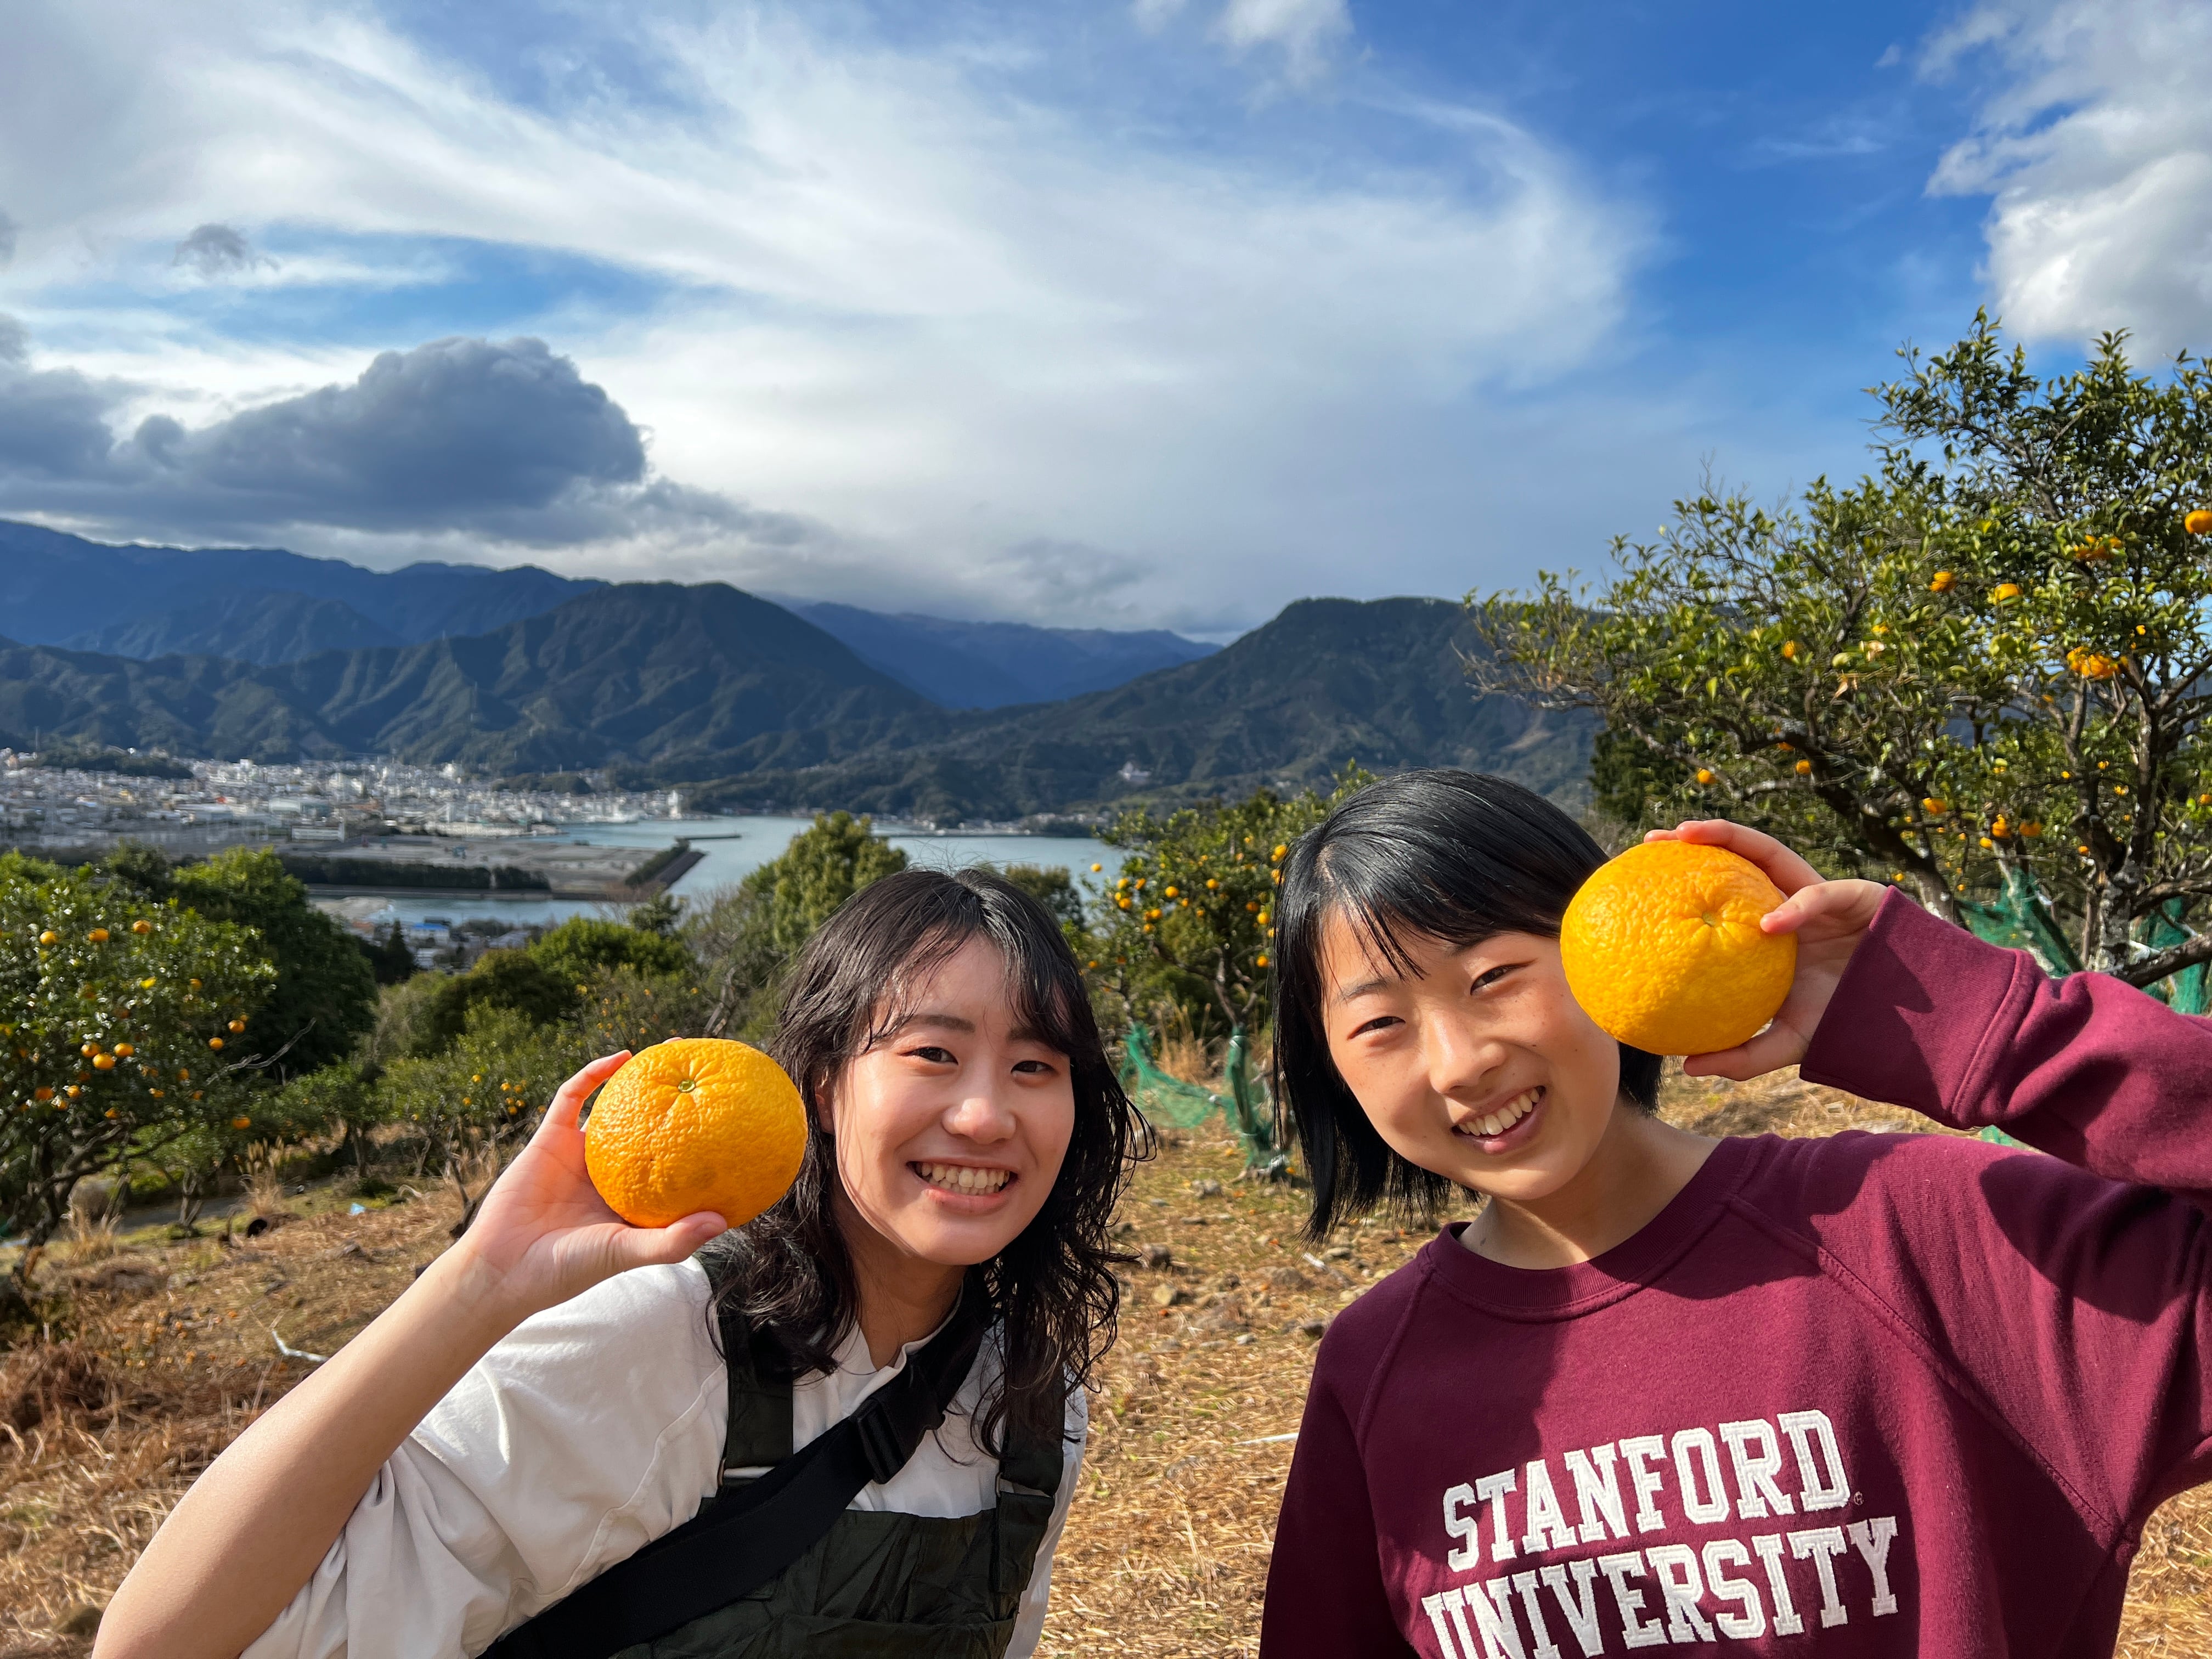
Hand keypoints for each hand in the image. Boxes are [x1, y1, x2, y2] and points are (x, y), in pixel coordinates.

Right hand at [443, 1053, 727, 1323]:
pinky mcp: (549, 1139)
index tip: (737, 1121)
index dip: (704, 1142)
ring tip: (673, 1049)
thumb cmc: (567, 1269)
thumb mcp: (626, 1253)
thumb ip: (672, 1241)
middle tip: (712, 1070)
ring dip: (642, 1075)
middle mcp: (612, 1172)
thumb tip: (723, 1220)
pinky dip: (593, 1074)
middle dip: (681, 1097)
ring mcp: (581, 1154)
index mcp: (634, 1197)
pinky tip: (620, 1058)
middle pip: (654, 1125)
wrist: (502, 1270)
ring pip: (617, 1105)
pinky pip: (572, 1098)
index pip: (678, 1163)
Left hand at [1643, 820, 1887, 1079]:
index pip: (1719, 891)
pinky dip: (1796, 908)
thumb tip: (1686, 1065)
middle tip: (1651, 840)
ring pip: (1769, 851)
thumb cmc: (1845, 1019)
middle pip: (1736, 858)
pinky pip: (1820, 895)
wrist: (1910, 1018)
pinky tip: (1770, 923)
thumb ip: (1743, 1054)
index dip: (1682, 880)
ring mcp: (1819, 894)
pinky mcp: (1857, 895)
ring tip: (1689, 835)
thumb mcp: (1787, 1041)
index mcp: (1767, 925)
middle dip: (1695, 839)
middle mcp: (1787, 901)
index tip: (1637, 879)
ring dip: (1729, 838)